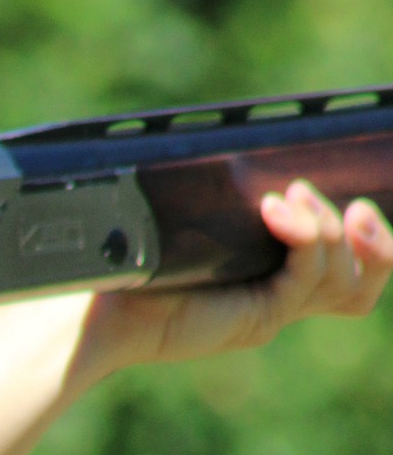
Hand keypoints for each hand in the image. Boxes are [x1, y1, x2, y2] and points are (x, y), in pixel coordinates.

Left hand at [72, 179, 392, 385]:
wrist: (90, 299)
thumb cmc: (127, 248)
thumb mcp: (190, 205)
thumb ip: (228, 186)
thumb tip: (255, 136)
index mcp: (267, 270)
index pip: (342, 264)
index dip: (365, 237)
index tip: (360, 196)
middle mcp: (276, 295)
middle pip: (360, 283)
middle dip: (376, 242)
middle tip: (357, 207)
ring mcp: (269, 309)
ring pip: (345, 282)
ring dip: (331, 230)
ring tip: (290, 197)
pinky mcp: (257, 317)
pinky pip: (308, 280)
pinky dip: (305, 238)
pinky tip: (275, 210)